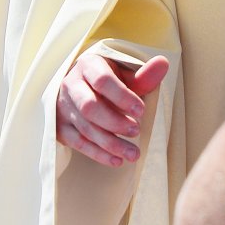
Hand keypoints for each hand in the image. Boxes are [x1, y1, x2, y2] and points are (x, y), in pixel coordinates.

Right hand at [56, 52, 169, 167]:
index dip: (122, 97)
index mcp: (88, 66)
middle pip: (89, 107)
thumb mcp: (125, 73)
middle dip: (115, 122)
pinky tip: (117, 160)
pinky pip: (78, 143)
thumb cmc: (110, 80)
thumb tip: (163, 63)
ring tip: (133, 153)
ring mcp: (63, 107)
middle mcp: (71, 85)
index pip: (102, 80)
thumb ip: (143, 74)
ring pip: (85, 128)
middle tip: (137, 131)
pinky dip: (98, 154)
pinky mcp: (60, 127)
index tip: (141, 110)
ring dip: (111, 143)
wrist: (81, 87)